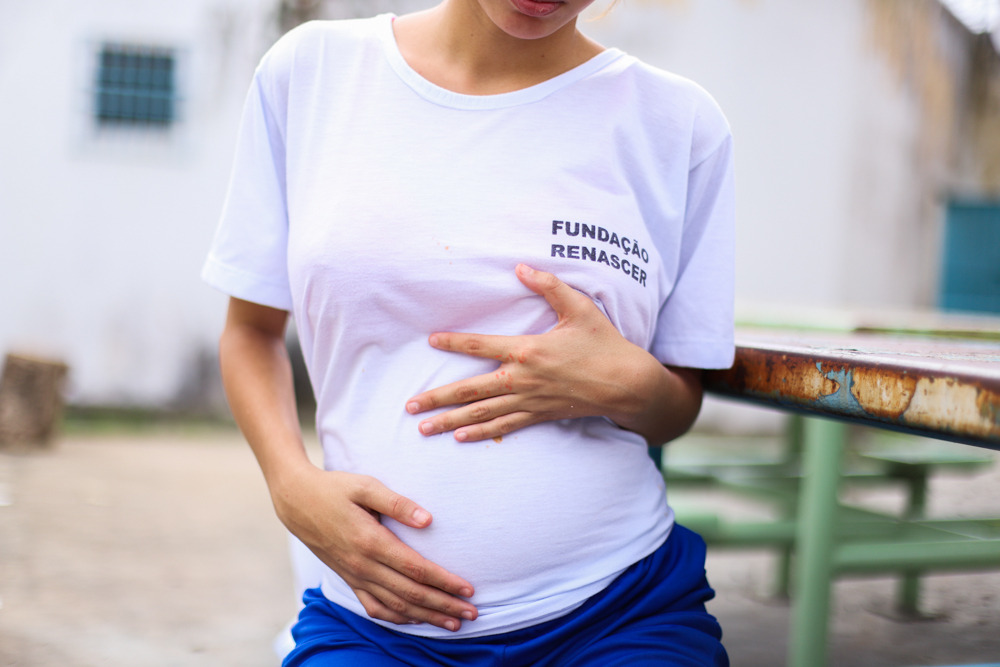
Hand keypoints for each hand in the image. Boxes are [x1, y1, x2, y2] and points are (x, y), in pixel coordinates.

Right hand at [271, 465, 477, 630]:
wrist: (296, 500)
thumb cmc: (334, 488)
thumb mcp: (365, 485)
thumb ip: (397, 503)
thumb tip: (428, 520)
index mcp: (370, 541)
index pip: (415, 569)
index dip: (444, 582)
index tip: (468, 590)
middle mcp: (363, 565)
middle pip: (410, 593)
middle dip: (444, 606)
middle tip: (472, 614)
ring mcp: (354, 575)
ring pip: (395, 606)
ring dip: (426, 617)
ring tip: (453, 624)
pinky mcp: (348, 579)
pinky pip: (374, 607)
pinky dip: (397, 618)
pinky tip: (415, 621)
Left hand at [406, 264, 676, 442]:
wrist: (625, 384)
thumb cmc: (603, 343)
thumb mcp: (579, 308)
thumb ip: (548, 286)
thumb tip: (521, 267)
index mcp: (526, 350)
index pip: (480, 344)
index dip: (453, 341)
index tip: (431, 340)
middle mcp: (521, 379)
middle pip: (470, 390)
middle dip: (437, 398)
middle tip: (410, 406)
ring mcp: (528, 401)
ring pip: (482, 413)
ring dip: (451, 421)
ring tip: (424, 428)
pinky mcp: (538, 416)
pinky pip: (504, 426)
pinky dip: (481, 433)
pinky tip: (461, 437)